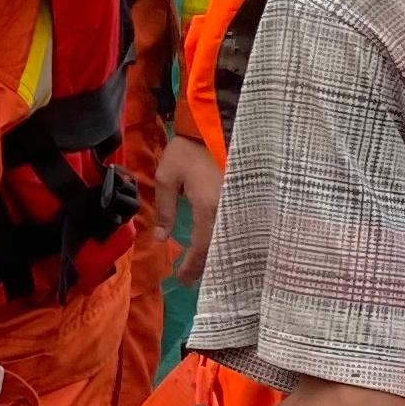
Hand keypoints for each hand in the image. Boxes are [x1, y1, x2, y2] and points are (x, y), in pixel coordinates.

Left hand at [155, 129, 222, 286]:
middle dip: (205, 267)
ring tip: (202, 268)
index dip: (191, 266)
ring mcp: (237, 205)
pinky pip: (235, 228)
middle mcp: (227, 210)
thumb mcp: (166, 178)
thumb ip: (164, 209)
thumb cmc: (188, 151)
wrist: (215, 125)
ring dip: (216, 257)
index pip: (201, 246)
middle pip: (219, 249)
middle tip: (191, 280)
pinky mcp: (243, 199)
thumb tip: (161, 238)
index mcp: (208, 207)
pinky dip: (226, 242)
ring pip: (229, 241)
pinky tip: (217, 248)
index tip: (181, 279)